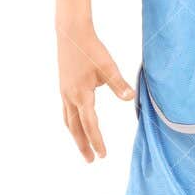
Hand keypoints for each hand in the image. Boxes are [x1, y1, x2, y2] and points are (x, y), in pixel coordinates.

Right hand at [57, 23, 134, 161]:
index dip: (97, 141)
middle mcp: (70, 97)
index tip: (103, 155)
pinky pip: (65, 111)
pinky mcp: (64, 87)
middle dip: (83, 145)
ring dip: (76, 136)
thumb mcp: (108, 66)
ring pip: (68, 121)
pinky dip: (71, 123)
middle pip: (76, 128)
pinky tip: (76, 124)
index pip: (90, 124)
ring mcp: (64, 93)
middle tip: (91, 161)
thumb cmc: (91, 49)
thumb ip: (119, 84)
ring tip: (83, 148)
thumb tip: (130, 98)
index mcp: (82, 94)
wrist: (70, 33)